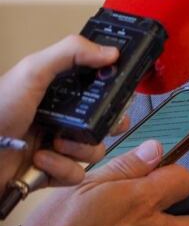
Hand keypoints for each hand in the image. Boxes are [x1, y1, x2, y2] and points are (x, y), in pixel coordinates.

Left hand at [0, 35, 122, 185]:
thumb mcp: (32, 72)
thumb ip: (70, 52)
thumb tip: (110, 52)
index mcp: (59, 92)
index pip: (99, 87)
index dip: (114, 90)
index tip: (119, 91)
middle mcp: (62, 117)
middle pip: (106, 120)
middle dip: (109, 125)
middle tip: (100, 124)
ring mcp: (58, 145)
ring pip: (95, 149)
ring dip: (79, 148)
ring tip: (55, 142)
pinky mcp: (53, 171)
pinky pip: (76, 173)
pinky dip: (61, 167)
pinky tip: (41, 159)